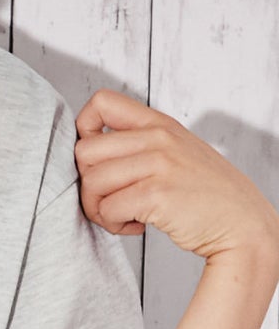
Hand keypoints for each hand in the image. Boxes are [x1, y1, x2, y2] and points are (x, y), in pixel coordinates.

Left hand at [73, 88, 278, 263]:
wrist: (245, 226)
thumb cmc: (208, 194)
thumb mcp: (178, 151)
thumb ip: (141, 144)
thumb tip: (87, 152)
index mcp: (160, 124)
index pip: (101, 102)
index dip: (84, 129)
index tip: (96, 159)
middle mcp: (158, 139)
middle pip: (84, 151)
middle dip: (87, 182)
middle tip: (108, 199)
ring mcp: (159, 165)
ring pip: (92, 183)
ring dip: (98, 209)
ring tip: (122, 216)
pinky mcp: (157, 194)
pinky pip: (108, 209)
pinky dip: (114, 224)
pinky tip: (136, 226)